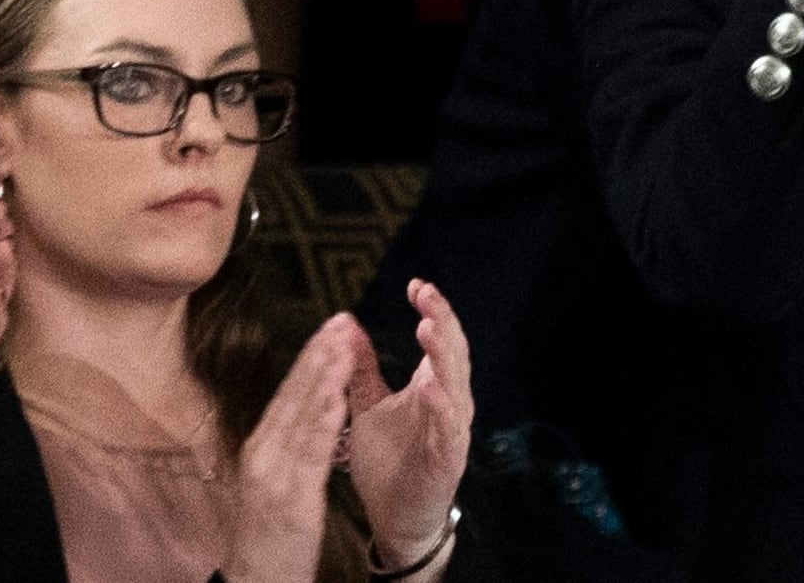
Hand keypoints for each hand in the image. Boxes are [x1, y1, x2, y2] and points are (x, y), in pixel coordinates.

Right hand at [225, 314, 356, 582]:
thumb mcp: (276, 477)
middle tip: (342, 321)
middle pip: (293, 396)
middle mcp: (263, 453)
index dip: (312, 356)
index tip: (333, 324)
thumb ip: (288, 439)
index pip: (289, 391)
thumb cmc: (271, 530)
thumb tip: (305, 401)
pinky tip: (339, 403)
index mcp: (262, 445)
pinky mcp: (289, 500)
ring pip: (301, 419)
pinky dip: (323, 426)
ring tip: (344, 348)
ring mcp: (273, 476)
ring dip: (323, 380)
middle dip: (319, 356)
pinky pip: (308, 458)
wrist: (256, 580)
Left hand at [347, 280, 471, 570]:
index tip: (415, 284)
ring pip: (456, 383)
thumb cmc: (389, 461)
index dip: (433, 309)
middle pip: (452, 351)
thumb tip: (348, 327)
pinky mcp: (447, 458)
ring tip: (427, 326)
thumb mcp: (369, 406)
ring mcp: (451, 429)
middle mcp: (448, 402)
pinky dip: (441, 405)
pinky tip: (428, 386)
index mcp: (432, 385)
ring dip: (443, 354)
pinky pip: (448, 428)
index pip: (440, 338)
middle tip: (426, 294)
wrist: (397, 518)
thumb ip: (363, 369)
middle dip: (441, 320)